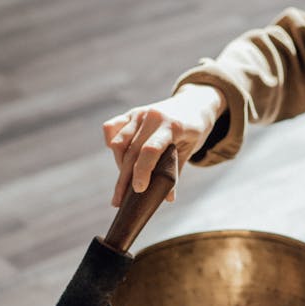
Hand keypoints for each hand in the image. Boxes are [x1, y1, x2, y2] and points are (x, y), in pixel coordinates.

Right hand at [102, 83, 225, 206]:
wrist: (193, 104)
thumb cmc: (192, 131)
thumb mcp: (189, 150)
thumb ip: (175, 172)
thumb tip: (167, 199)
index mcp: (172, 126)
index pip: (151, 150)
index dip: (142, 171)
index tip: (138, 190)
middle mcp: (152, 117)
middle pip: (132, 151)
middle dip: (124, 179)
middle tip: (119, 201)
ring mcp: (140, 113)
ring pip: (118, 143)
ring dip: (120, 165)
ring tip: (126, 180)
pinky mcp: (130, 113)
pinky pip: (111, 127)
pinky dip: (111, 144)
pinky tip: (119, 158)